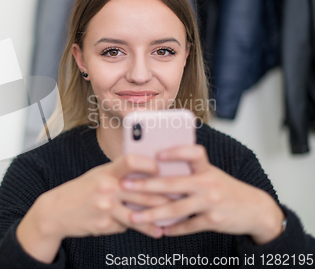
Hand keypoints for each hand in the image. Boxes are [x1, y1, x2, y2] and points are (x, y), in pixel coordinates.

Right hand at [16, 154, 170, 262]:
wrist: (56, 211)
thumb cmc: (82, 191)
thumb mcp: (98, 175)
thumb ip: (119, 174)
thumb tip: (148, 175)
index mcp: (106, 171)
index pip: (130, 161)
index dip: (148, 164)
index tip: (160, 169)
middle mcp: (106, 187)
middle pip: (142, 192)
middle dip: (164, 198)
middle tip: (181, 199)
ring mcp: (106, 207)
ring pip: (139, 214)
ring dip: (157, 220)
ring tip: (170, 222)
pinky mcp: (105, 224)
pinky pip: (126, 226)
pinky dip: (137, 227)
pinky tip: (152, 230)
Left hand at [120, 144, 284, 244]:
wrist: (256, 210)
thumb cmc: (225, 189)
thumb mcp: (211, 175)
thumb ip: (189, 172)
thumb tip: (156, 171)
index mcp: (207, 169)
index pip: (193, 153)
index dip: (176, 152)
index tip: (157, 154)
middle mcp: (208, 184)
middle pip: (173, 184)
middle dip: (145, 185)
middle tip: (125, 185)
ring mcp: (211, 203)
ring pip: (176, 209)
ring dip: (152, 214)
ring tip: (134, 217)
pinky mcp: (214, 221)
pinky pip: (188, 226)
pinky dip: (173, 229)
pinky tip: (160, 230)